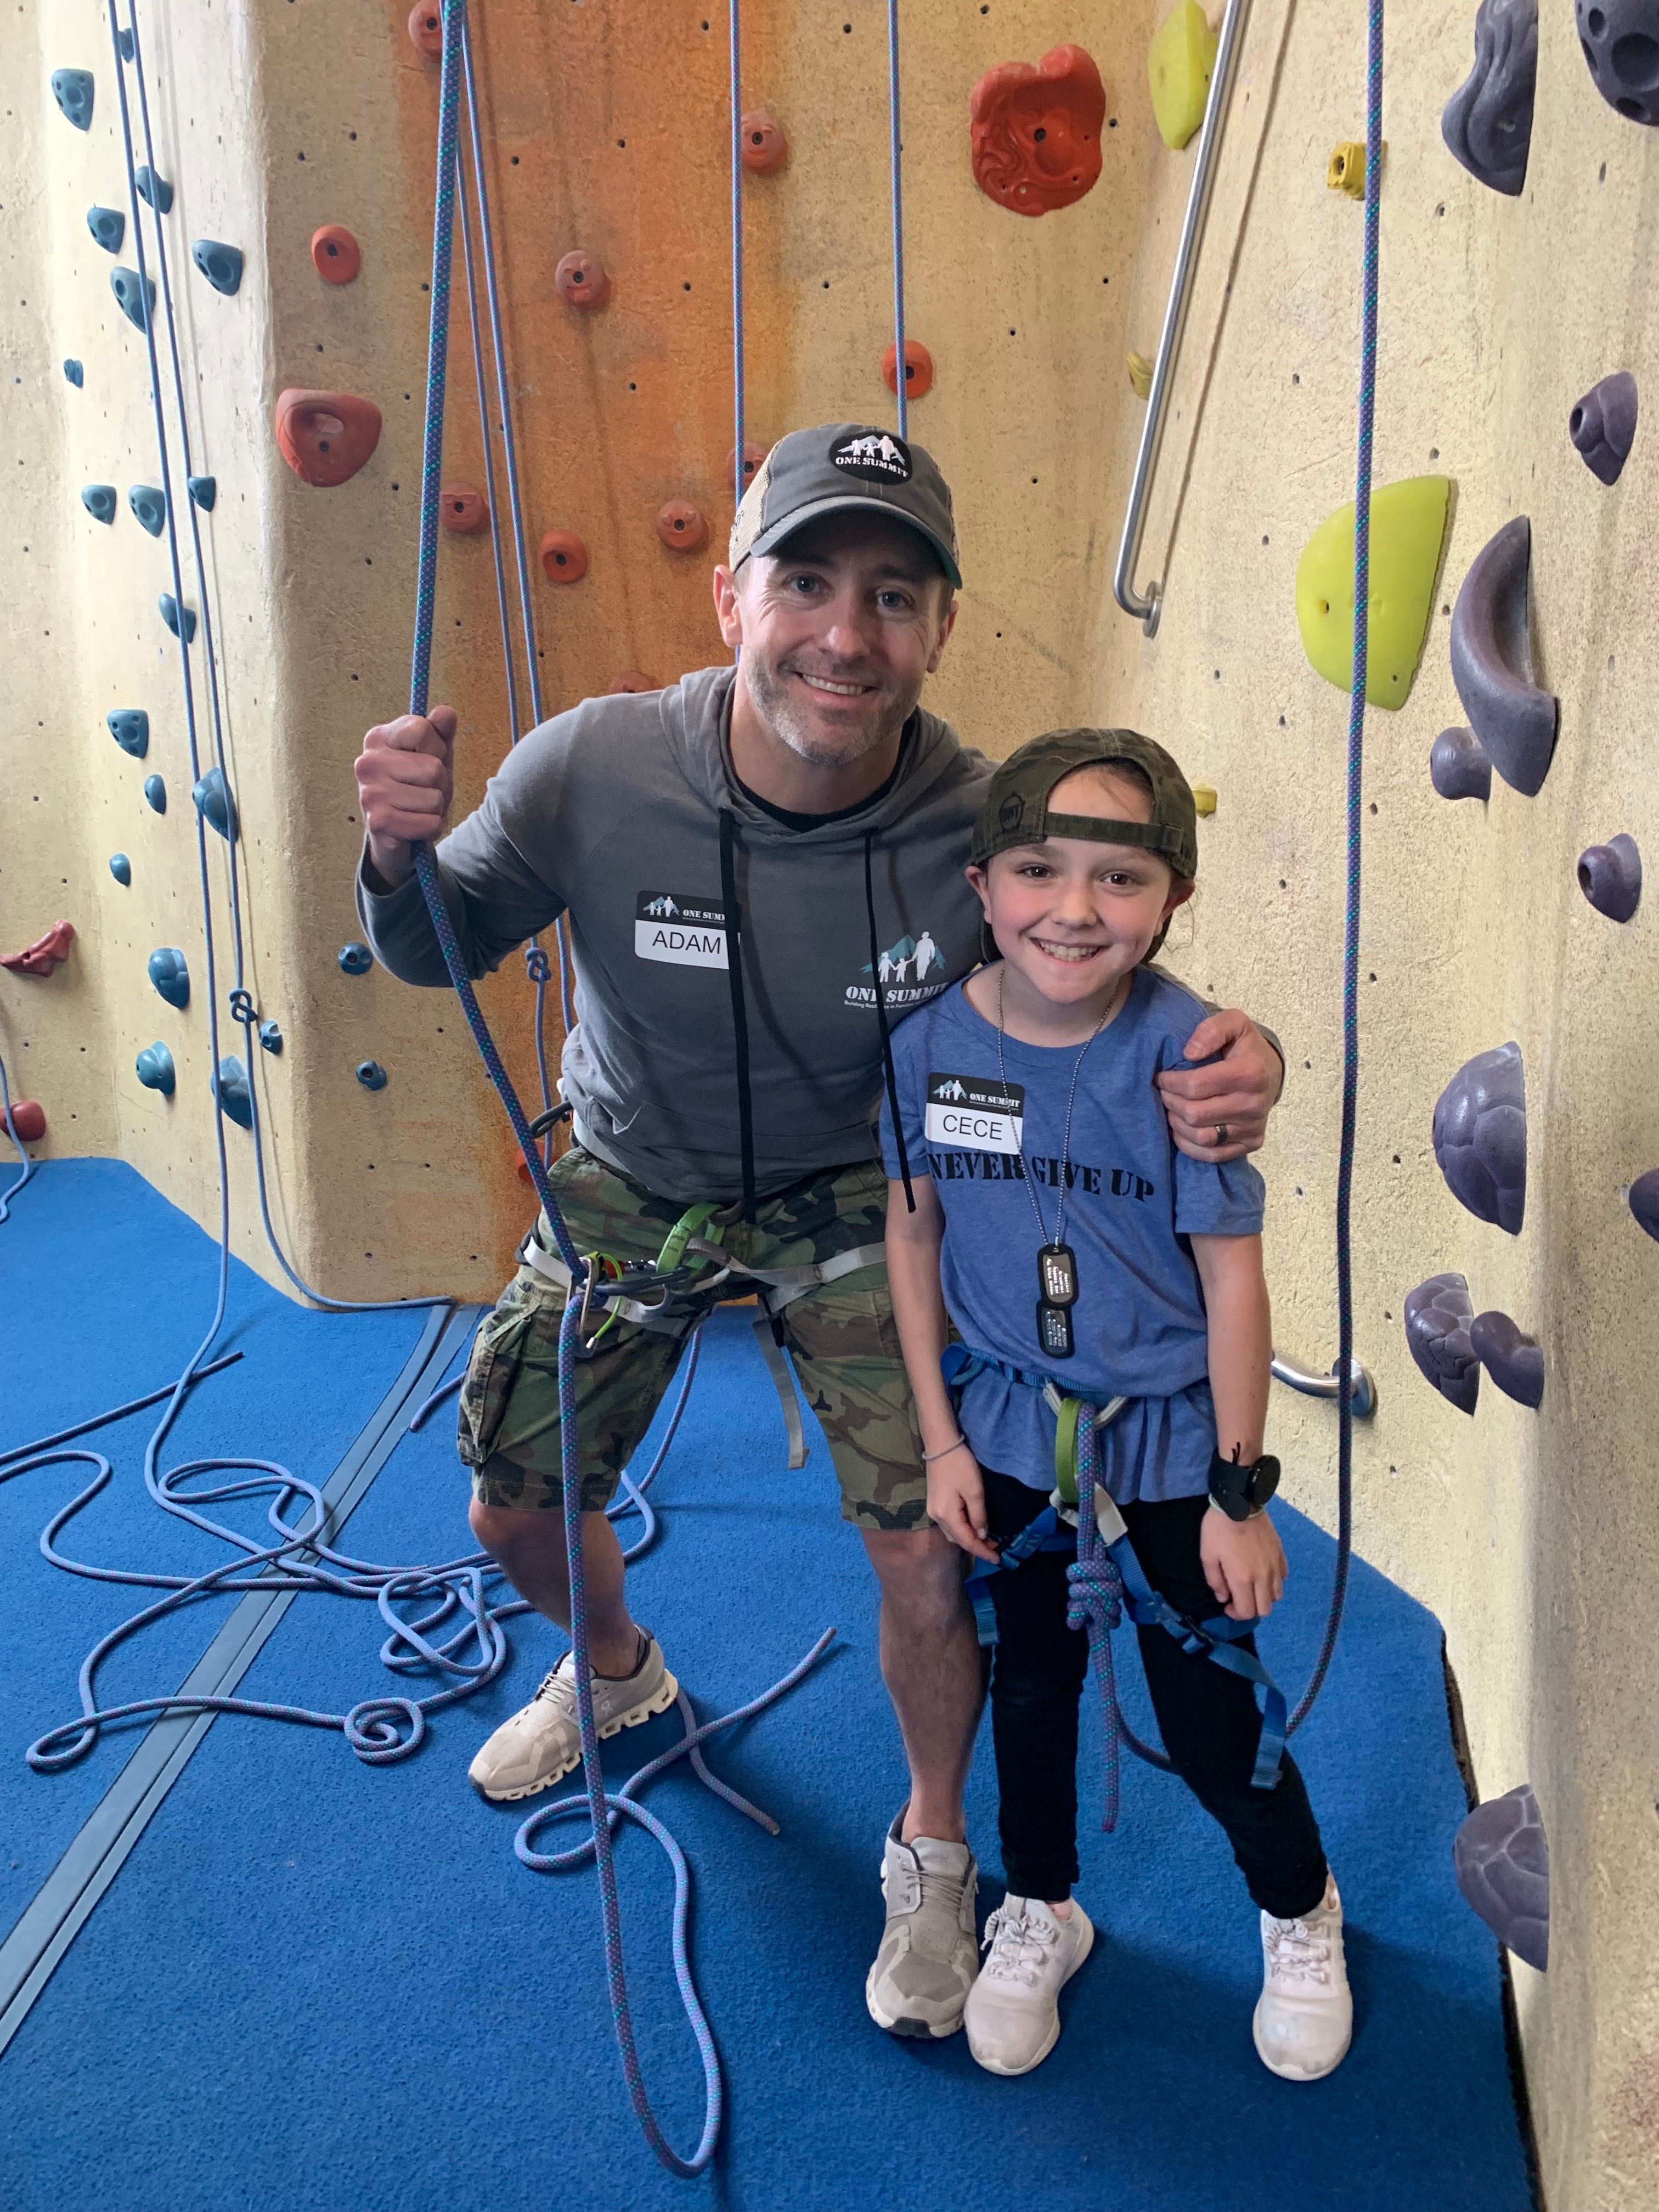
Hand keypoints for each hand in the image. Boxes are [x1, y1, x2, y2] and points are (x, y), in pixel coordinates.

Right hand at [354, 705, 457, 886]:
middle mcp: (367, 762)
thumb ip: (441, 732)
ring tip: (418, 808)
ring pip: (434, 798)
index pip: (421, 729)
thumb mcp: (434, 754)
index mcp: (379, 738)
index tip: (427, 758)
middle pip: (433, 768)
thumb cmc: (417, 786)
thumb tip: (446, 713)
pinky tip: (414, 825)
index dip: (437, 748)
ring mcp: (370, 793)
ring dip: (436, 809)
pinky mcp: (378, 822)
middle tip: (424, 791)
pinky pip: (430, 823)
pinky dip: (431, 828)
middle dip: (440, 784)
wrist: (397, 832)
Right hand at [925, 1442, 1000, 1565]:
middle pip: (958, 1540)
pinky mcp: (934, 1503)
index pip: (966, 1541)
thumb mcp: (975, 1491)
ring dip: (969, 1538)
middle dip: (976, 1547)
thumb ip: (979, 1515)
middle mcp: (936, 1517)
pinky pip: (950, 1524)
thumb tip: (983, 1534)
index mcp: (946, 1515)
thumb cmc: (960, 1466)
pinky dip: (962, 1529)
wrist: (941, 1445)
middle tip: (996, 1549)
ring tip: (987, 1540)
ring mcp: (933, 1510)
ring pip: (953, 1533)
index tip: (998, 1559)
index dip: (983, 1552)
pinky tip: (973, 1527)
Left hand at [1155, 1009, 1284, 1161]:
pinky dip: (1189, 1145)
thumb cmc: (1245, 1047)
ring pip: (1201, 1137)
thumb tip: (1189, 1054)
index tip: (1161, 1077)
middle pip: (1194, 1114)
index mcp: (1249, 1073)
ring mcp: (1253, 1127)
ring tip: (1172, 1109)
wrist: (1271, 1071)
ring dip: (1177, 1124)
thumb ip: (1211, 1030)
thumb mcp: (1233, 1023)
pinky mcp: (1251, 1143)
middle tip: (1164, 1093)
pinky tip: (1181, 1129)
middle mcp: (1254, 1104)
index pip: (1195, 1086)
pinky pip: (1212, 1155)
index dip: (1170, 1083)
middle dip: (1170, 1102)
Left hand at [1200, 1503, 1286, 1621]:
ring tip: (1251, 1586)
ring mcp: (1274, 1565)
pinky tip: (1262, 1572)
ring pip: (1277, 1596)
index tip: (1226, 1604)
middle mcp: (1263, 1577)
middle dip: (1250, 1609)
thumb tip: (1223, 1597)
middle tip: (1238, 1598)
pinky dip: (1273, 1581)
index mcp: (1243, 1579)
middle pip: (1265, 1609)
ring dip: (1263, 1597)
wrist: (1240, 1503)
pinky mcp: (1280, 1554)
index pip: (1247, 1612)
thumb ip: (1215, 1580)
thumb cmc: (1218, 1529)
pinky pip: (1282, 1577)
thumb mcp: (1207, 1555)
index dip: (1236, 1614)